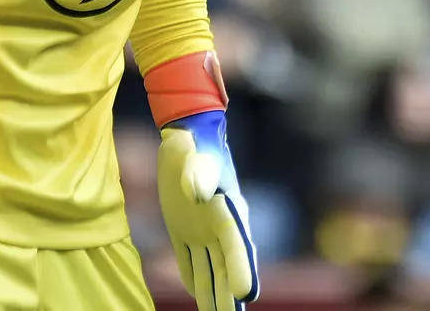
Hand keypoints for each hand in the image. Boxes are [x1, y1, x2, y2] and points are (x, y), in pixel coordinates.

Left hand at [158, 110, 258, 310]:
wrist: (186, 136)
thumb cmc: (196, 145)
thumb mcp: (197, 156)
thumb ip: (199, 175)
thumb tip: (199, 194)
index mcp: (228, 212)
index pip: (238, 247)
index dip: (242, 270)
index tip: (246, 294)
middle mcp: (219, 226)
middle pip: (227, 268)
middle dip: (229, 296)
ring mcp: (202, 230)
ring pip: (209, 270)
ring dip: (212, 294)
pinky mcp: (183, 229)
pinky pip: (189, 260)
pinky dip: (192, 277)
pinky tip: (193, 292)